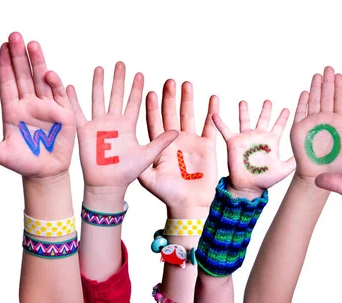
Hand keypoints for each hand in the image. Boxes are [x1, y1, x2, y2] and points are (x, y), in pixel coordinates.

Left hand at [0, 32, 74, 177]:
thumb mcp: (1, 154)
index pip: (8, 82)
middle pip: (24, 75)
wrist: (46, 172)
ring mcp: (47, 107)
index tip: (2, 46)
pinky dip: (55, 85)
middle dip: (20, 56)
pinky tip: (49, 74)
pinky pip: (59, 96)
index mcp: (12, 109)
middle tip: (16, 36)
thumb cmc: (23, 162)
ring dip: (38, 63)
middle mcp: (29, 104)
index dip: (5, 65)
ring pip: (41, 80)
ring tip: (33, 45)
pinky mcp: (64, 114)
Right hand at [67, 62, 177, 193]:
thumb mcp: (147, 155)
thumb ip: (161, 142)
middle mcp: (113, 122)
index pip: (133, 102)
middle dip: (118, 79)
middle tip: (121, 63)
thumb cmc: (127, 173)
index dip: (136, 88)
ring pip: (98, 99)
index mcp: (128, 126)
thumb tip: (178, 131)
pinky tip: (70, 86)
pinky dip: (73, 100)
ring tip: (100, 68)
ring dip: (98, 84)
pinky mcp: (84, 132)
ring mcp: (97, 125)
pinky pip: (77, 113)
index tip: (140, 73)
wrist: (108, 185)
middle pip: (116, 95)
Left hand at [139, 80, 218, 214]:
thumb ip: (141, 163)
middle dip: (170, 97)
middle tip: (169, 81)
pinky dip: (211, 112)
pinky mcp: (207, 146)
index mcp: (160, 146)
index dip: (152, 108)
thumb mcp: (149, 179)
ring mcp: (191, 141)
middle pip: (171, 114)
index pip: (154, 122)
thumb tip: (129, 148)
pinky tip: (212, 98)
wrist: (190, 205)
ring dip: (187, 99)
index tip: (151, 92)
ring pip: (188, 115)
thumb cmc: (168, 194)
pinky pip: (210, 126)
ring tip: (186, 84)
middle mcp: (175, 140)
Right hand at [212, 100, 295, 194]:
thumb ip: (294, 160)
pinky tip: (215, 114)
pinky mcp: (233, 143)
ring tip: (243, 102)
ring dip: (244, 111)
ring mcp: (246, 139)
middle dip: (266, 110)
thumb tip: (308, 153)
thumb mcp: (284, 169)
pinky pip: (225, 130)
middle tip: (268, 101)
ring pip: (245, 120)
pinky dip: (220, 122)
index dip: (283, 117)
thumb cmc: (266, 179)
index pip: (279, 126)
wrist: (249, 186)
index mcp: (271, 141)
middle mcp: (259, 137)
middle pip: (263, 119)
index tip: (287, 109)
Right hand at [290, 66, 341, 180]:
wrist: (317, 176)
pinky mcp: (298, 130)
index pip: (340, 101)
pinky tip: (305, 92)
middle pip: (327, 97)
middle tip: (330, 68)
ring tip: (318, 75)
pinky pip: (300, 113)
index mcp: (340, 123)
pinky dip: (302, 103)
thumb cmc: (336, 165)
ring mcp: (312, 123)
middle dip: (328, 83)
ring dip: (316, 88)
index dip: (340, 89)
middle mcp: (326, 120)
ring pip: (314, 101)